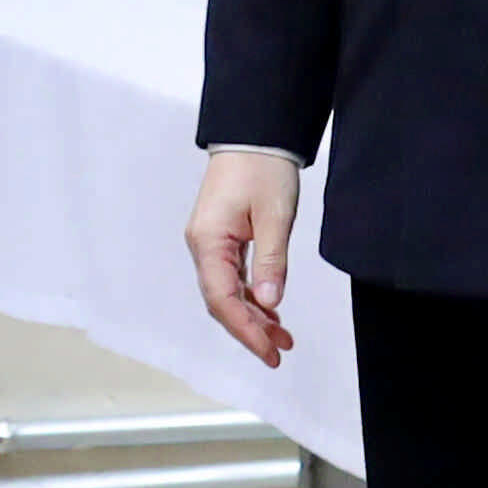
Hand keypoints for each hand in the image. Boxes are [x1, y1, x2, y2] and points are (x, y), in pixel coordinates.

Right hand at [185, 146, 302, 369]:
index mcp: (209, 242)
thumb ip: (272, 261)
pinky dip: (252, 297)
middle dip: (250, 330)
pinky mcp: (222, 239)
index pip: (222, 299)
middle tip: (280, 352)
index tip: (269, 351)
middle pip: (222, 301)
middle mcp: (203, 246)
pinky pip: (233, 278)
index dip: (245, 329)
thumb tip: (270, 302)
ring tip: (283, 338)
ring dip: (253, 317)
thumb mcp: (275, 216)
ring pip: (227, 292)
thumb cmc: (262, 168)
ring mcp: (210, 243)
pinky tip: (271, 311)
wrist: (254, 136)